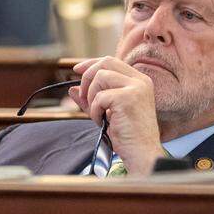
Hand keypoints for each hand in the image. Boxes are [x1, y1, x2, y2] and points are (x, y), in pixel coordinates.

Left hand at [68, 56, 167, 176]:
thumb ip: (92, 99)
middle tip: (82, 96)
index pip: (111, 61)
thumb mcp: (107, 112)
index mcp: (139, 81)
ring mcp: (136, 88)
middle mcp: (140, 81)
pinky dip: (95, 110)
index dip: (91, 64)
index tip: (77, 70)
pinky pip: (99, 97)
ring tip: (97, 114)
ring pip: (100, 77)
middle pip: (105, 62)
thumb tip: (72, 89)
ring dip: (91, 96)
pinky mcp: (127, 98)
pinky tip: (103, 122)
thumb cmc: (127, 135)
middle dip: (87, 76)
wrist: (142, 152)